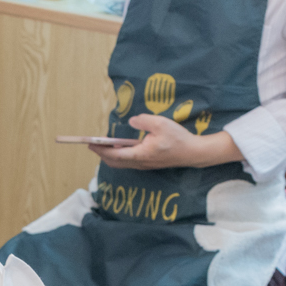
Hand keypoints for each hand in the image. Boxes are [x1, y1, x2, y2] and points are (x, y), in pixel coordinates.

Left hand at [97, 114, 224, 169]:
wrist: (193, 153)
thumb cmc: (178, 138)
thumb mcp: (160, 123)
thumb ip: (143, 121)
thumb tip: (131, 121)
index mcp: (141, 154)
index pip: (115, 155)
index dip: (101, 150)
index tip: (91, 144)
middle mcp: (140, 163)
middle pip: (116, 162)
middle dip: (102, 154)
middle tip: (93, 145)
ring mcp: (145, 165)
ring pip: (122, 163)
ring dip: (111, 155)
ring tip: (104, 145)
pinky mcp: (149, 164)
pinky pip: (130, 162)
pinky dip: (121, 156)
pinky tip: (121, 147)